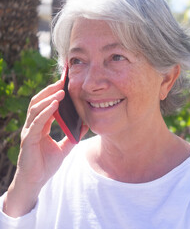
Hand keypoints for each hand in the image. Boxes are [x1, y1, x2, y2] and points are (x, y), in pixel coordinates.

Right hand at [3, 80, 87, 216]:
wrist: (35, 182)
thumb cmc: (46, 165)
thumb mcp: (65, 147)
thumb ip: (73, 135)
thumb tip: (86, 125)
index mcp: (40, 127)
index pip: (45, 105)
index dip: (53, 94)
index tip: (65, 84)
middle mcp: (32, 126)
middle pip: (38, 102)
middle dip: (50, 90)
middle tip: (63, 81)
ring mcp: (29, 132)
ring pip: (36, 109)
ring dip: (49, 98)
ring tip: (61, 90)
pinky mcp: (28, 140)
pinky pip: (37, 122)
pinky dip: (46, 112)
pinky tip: (55, 105)